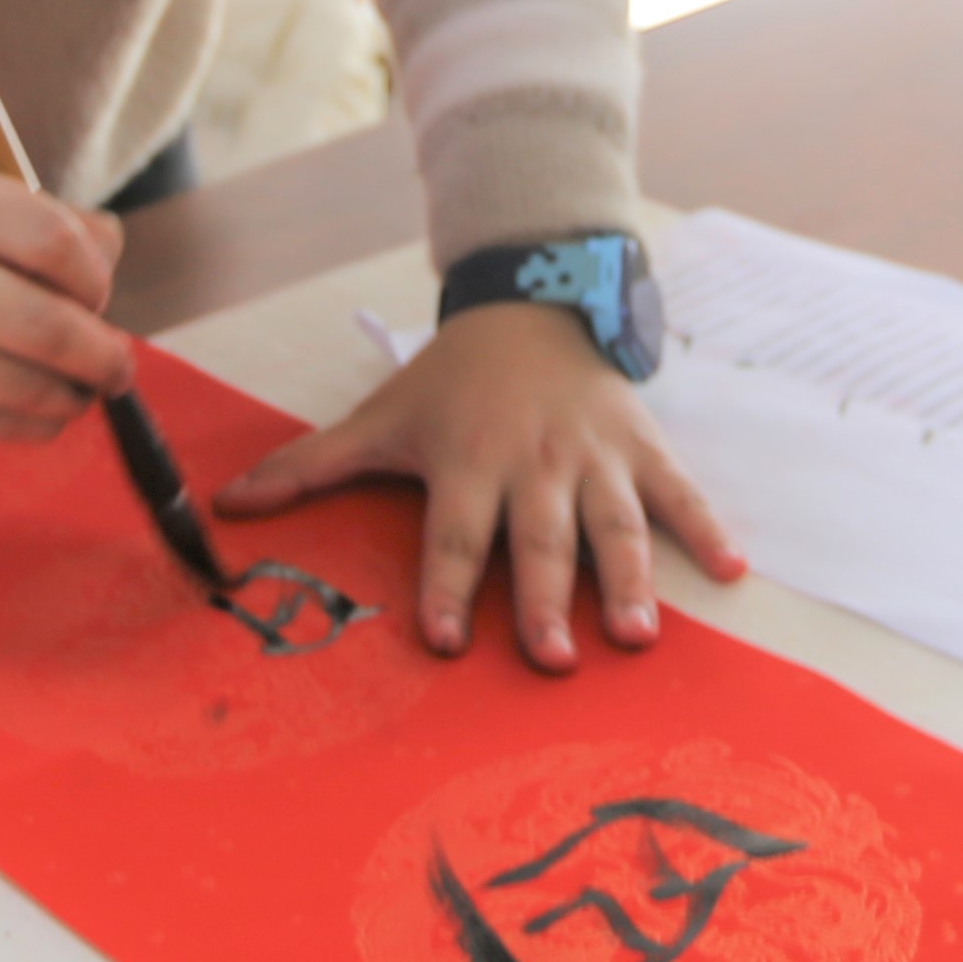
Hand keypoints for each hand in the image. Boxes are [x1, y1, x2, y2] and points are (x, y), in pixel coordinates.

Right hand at [0, 159, 127, 439]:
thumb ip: (49, 219)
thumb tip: (112, 264)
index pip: (53, 242)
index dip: (97, 278)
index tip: (99, 294)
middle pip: (42, 327)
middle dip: (101, 356)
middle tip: (117, 365)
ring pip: (18, 388)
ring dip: (72, 398)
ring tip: (82, 390)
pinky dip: (32, 425)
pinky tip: (42, 411)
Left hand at [213, 303, 747, 671]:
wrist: (530, 301)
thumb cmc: (451, 380)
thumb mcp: (380, 417)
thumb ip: (309, 467)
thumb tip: (228, 507)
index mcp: (469, 462)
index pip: (455, 536)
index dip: (449, 587)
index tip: (446, 641)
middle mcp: (535, 464)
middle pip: (539, 542)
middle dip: (547, 601)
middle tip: (552, 660)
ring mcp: (596, 456)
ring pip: (616, 525)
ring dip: (630, 580)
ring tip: (637, 637)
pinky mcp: (642, 445)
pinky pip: (681, 492)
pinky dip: (708, 530)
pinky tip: (734, 571)